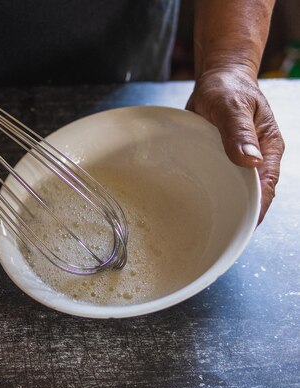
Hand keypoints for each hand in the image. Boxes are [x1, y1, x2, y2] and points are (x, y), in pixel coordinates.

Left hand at [186, 68, 283, 223]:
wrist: (217, 78)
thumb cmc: (228, 88)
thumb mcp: (231, 105)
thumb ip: (238, 131)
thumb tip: (250, 160)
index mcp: (268, 149)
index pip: (266, 187)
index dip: (257, 209)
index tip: (242, 226)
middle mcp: (255, 158)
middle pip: (252, 195)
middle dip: (239, 214)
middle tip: (219, 233)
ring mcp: (238, 161)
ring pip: (234, 190)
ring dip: (223, 205)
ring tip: (206, 225)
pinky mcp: (221, 159)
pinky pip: (218, 180)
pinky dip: (210, 192)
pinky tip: (195, 204)